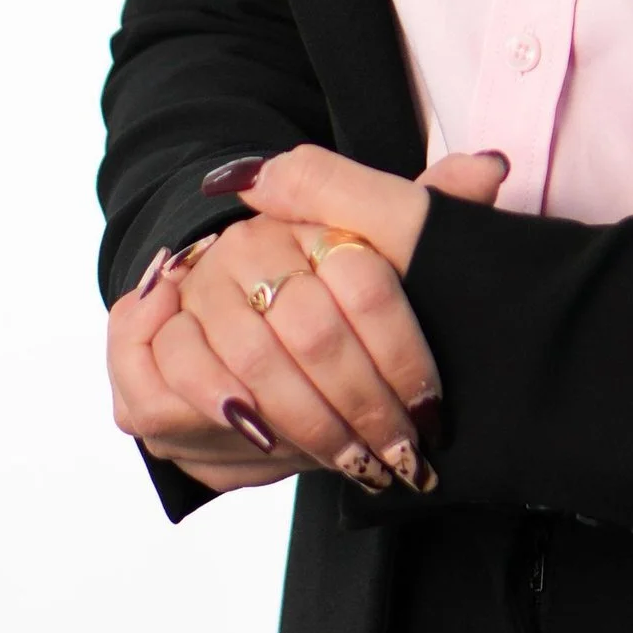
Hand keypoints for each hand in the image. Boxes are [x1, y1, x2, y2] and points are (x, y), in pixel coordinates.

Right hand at [104, 141, 508, 498]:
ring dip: (311, 425)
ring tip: (357, 464)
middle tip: (403, 455)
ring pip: (257, 363)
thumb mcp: (379, 248)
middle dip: (366, 406)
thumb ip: (429, 212)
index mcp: (305, 218)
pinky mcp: (144, 335)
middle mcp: (243, 244)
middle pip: (316, 333)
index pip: (367, 283)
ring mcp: (191, 286)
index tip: (432, 407)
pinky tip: (267, 442)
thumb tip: (489, 168)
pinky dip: (228, 412)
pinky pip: (183, 379)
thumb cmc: (319, 291)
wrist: (221, 307)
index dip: (405, 355)